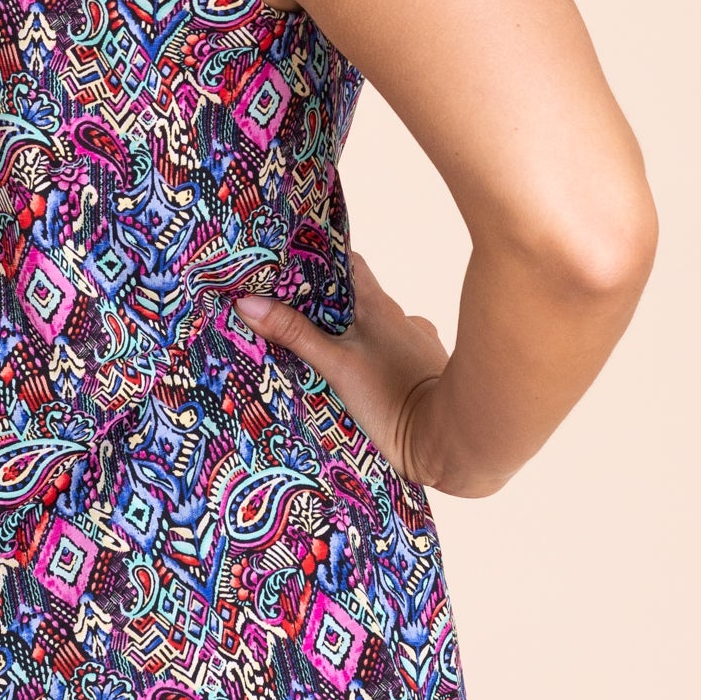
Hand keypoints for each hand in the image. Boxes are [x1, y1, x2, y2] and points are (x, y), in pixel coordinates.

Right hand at [234, 248, 450, 485]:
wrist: (452, 438)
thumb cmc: (395, 396)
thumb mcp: (336, 366)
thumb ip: (294, 335)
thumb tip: (247, 302)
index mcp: (379, 306)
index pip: (348, 264)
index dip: (319, 261)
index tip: (290, 264)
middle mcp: (403, 319)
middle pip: (358, 301)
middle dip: (327, 308)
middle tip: (290, 317)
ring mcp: (419, 346)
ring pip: (377, 331)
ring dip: (353, 337)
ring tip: (321, 356)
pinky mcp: (427, 374)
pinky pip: (394, 358)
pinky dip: (375, 362)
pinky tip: (359, 382)